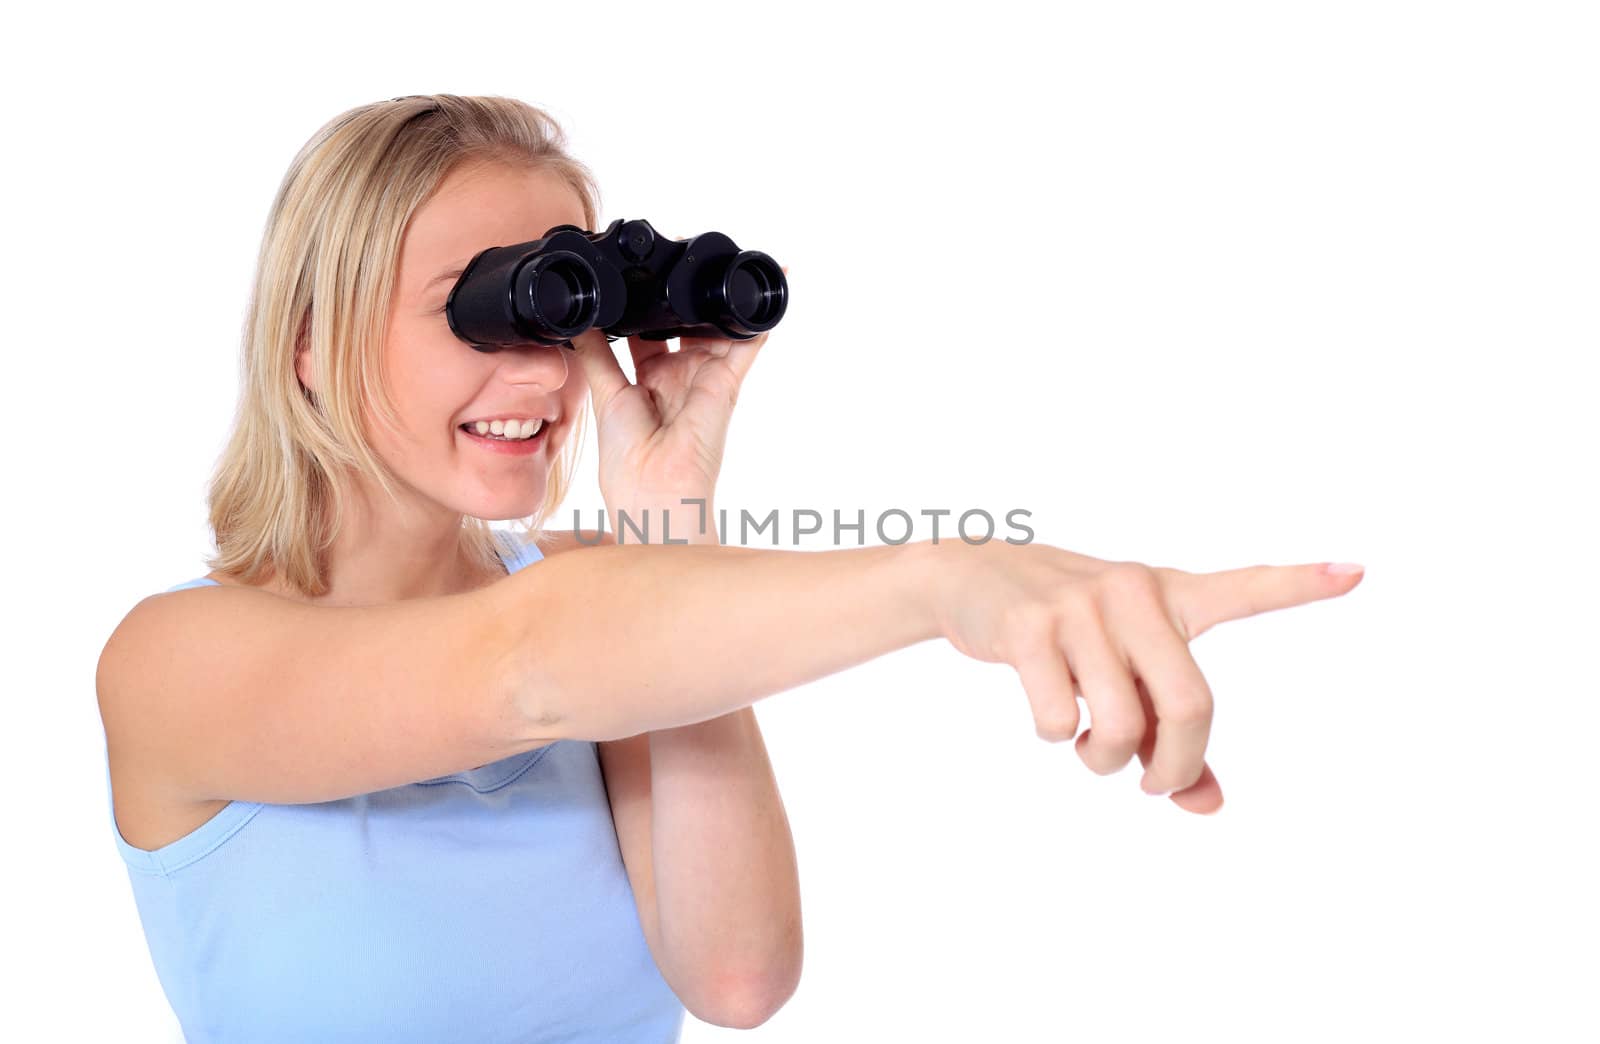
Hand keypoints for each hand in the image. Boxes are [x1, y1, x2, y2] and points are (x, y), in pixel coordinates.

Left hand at [569, 269, 784, 508]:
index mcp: (651, 380)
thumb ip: (596, 353)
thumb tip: (578, 321)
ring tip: (712, 260)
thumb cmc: (629, 459)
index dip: (649, 303)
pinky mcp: (726, 382)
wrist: (655, 491)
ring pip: (716, 326)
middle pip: (686, 323)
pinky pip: (746, 344)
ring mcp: (705, 377)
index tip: (640, 274)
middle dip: (682, 293)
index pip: (654, 331)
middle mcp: (682, 375)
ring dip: (715, 297)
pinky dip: (755, 319)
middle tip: (677, 254)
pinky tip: (756, 290)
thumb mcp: (606, 394)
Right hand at [928, 540, 1365, 814]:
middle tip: (1157, 783)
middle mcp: (1133, 592)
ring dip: (1104, 760)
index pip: (1242, 589)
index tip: (1357, 572)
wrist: (969, 576)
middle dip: (1176, 766)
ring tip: (1085, 743)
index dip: (1300, 584)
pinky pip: (1056, 718)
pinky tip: (1046, 708)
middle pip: (1189, 704)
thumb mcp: (1119, 668)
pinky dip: (1052, 734)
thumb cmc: (1064, 631)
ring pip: (1117, 725)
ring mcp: (1081, 605)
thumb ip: (1165, 732)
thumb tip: (1206, 805)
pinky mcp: (1030, 625)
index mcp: (1168, 596)